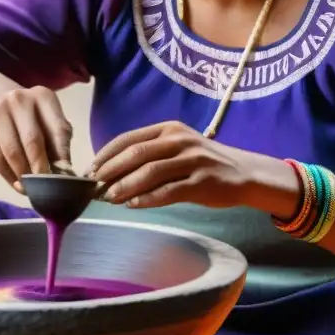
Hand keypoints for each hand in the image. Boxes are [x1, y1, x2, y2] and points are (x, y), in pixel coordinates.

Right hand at [0, 86, 72, 192]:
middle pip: (31, 140)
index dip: (61, 156)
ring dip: (20, 174)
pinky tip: (15, 181)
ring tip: (28, 188)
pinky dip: (5, 173)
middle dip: (38, 167)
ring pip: (9, 152)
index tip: (62, 176)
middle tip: (43, 186)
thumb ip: (58, 142)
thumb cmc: (34, 117)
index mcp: (43, 97)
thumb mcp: (51, 120)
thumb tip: (63, 173)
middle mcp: (18, 101)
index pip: (57, 129)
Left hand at [87, 121, 292, 210]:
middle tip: (94, 187)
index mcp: (170, 129)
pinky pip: (169, 191)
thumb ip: (151, 156)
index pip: (129, 138)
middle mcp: (180, 140)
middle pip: (137, 153)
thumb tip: (112, 176)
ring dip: (126, 185)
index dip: (107, 154)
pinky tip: (134, 205)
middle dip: (111, 170)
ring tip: (109, 198)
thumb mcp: (179, 148)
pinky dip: (148, 198)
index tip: (90, 170)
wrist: (244, 173)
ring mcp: (193, 160)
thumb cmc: (205, 163)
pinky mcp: (202, 181)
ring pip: (151, 171)